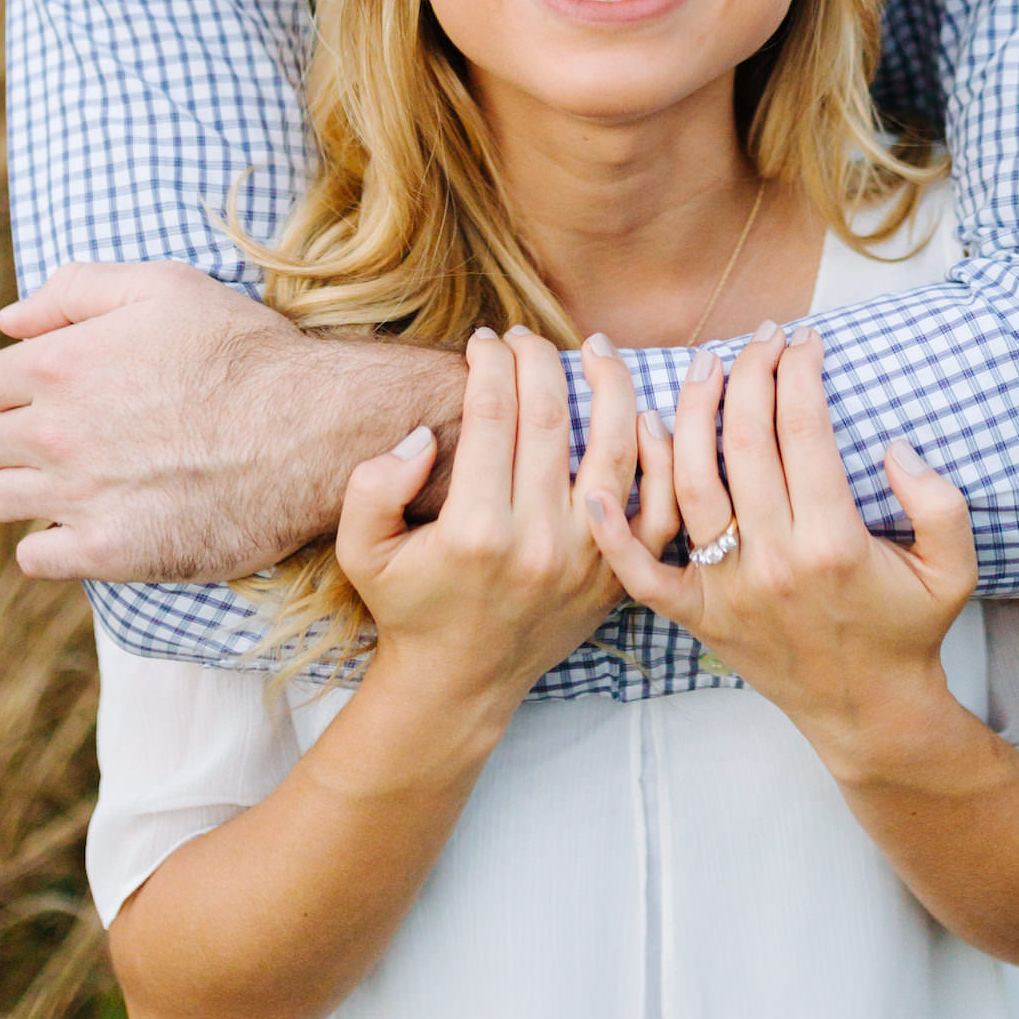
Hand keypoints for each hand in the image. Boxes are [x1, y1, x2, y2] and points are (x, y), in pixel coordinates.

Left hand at [0, 260, 456, 581]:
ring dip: (34, 489)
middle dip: (25, 437)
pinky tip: (95, 522)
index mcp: (58, 364)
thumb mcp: (166, 286)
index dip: (22, 385)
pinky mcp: (108, 552)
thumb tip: (8, 321)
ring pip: (5, 500)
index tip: (61, 394)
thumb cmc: (243, 351)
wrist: (312, 429)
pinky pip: (35, 557)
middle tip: (82, 436)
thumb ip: (77, 289)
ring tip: (87, 480)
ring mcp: (78, 496)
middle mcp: (55, 432)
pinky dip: (54, 543)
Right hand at [336, 332, 671, 723]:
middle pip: (550, 418)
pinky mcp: (618, 575)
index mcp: (476, 531)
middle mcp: (538, 542)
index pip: (493, 415)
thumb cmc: (410, 606)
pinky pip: (657, 506)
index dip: (489, 364)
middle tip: (525, 337)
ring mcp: (587, 559)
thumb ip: (372, 487)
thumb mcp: (360, 551)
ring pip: (614, 448)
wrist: (460, 681)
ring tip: (594, 347)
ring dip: (610, 384)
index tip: (483, 341)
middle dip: (538, 360)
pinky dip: (659, 455)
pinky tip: (643, 414)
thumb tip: (421, 436)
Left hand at [585, 323, 978, 778]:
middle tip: (759, 338)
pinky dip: (617, 532)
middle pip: (745, 441)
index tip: (805, 339)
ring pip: (691, 484)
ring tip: (702, 367)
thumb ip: (941, 504)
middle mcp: (776, 562)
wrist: (868, 713)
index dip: (801, 371)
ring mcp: (730, 591)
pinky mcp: (699, 617)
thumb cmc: (907, 630)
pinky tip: (601, 484)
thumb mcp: (954, 570)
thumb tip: (894, 446)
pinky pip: (644, 575)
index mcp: (835, 543)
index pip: (804, 430)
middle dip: (750, 373)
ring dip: (689, 414)